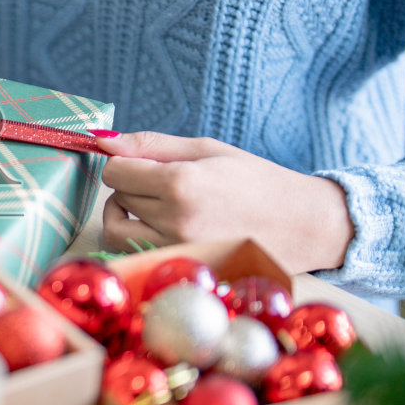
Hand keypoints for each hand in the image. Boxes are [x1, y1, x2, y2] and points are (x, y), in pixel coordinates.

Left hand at [94, 131, 354, 273]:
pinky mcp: (182, 267)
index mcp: (180, 183)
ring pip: (117, 230)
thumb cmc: (256, 180)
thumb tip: (102, 137)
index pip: (115, 171)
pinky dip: (139, 239)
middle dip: (129, 186)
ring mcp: (178, 249)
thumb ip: (151, 144)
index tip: (143, 163)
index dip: (123, 163)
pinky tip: (164, 228)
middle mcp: (175, 220)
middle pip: (116, 198)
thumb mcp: (206, 149)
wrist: (302, 224)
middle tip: (158, 183)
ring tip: (153, 206)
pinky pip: (136, 253)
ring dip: (126, 215)